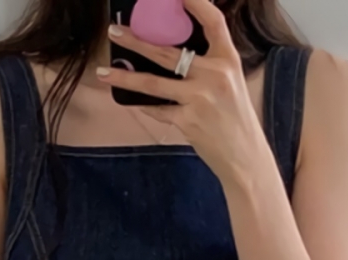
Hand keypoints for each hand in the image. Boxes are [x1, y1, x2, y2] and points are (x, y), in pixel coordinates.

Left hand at [97, 0, 271, 186]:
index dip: (195, 2)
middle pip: (168, 52)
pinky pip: (158, 110)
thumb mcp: (232, 83)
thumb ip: (209, 65)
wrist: (245, 157)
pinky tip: (129, 101)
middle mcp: (215, 75)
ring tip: (103, 72)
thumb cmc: (235, 119)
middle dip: (136, 41)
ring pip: (153, 83)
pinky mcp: (189, 121)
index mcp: (228, 60)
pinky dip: (144, 106)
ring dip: (124, 77)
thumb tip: (174, 51)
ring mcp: (200, 98)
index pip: (213, 21)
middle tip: (115, 31)